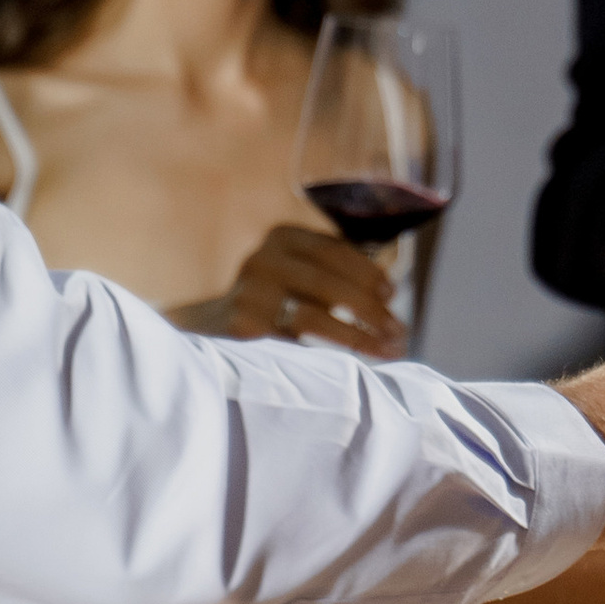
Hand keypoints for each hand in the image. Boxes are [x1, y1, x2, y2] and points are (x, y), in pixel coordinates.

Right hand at [184, 224, 401, 359]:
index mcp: (283, 237)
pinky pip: (292, 345)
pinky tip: (349, 366)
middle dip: (370, 309)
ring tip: (386, 350)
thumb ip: (334, 272)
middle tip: (399, 332)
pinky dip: (326, 356)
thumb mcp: (298, 272)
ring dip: (356, 336)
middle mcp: (263, 260)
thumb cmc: (272, 299)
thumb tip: (388, 292)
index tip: (392, 294)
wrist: (206, 326)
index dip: (369, 273)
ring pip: (312, 316)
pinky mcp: (240, 329)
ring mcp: (249, 294)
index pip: (335, 249)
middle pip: (328, 283)